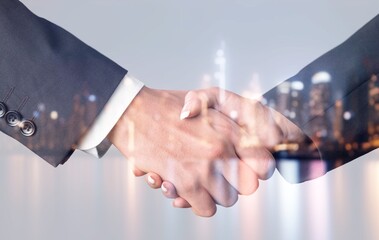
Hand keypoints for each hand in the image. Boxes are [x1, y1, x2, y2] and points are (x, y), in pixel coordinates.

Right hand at [140, 87, 306, 207]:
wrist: (134, 111)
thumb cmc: (168, 107)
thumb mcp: (205, 103)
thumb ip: (230, 123)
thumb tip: (253, 142)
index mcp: (229, 130)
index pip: (264, 163)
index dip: (257, 169)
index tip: (246, 169)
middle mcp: (221, 150)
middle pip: (247, 186)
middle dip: (235, 183)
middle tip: (221, 176)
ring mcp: (204, 167)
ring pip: (227, 200)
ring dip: (215, 194)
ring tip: (202, 182)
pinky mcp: (184, 182)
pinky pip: (206, 209)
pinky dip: (198, 204)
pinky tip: (188, 189)